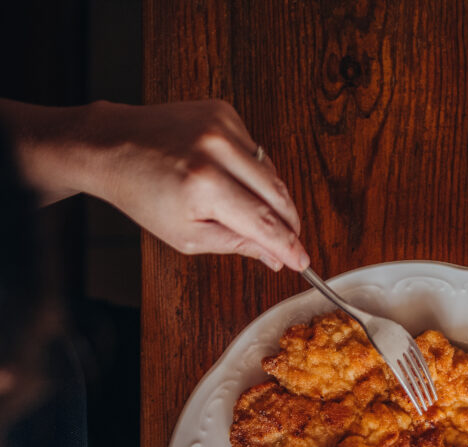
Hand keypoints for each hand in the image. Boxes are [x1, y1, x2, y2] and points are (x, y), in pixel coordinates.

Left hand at [0, 98, 308, 271]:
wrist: (115, 145)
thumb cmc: (144, 195)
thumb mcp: (187, 236)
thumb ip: (237, 245)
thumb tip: (276, 257)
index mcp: (205, 186)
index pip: (264, 223)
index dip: (289, 246)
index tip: (303, 262)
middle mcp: (217, 150)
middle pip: (277, 195)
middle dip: (289, 224)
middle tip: (292, 245)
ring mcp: (222, 126)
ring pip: (271, 173)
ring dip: (275, 200)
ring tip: (265, 220)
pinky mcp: (223, 112)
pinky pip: (256, 152)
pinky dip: (255, 173)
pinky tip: (237, 183)